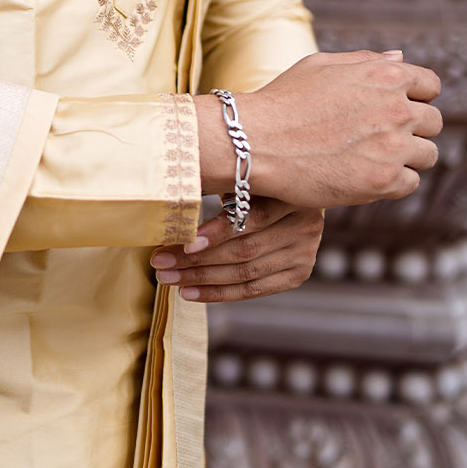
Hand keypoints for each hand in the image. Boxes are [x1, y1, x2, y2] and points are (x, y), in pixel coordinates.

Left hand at [150, 196, 322, 301]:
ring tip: (169, 279)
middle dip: (198, 260)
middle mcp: (305, 225)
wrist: (294, 197)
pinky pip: (253, 289)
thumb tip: (175, 197)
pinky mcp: (298, 273)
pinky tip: (190, 292)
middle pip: (245, 250)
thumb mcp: (245, 174)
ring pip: (245, 273)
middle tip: (161, 263)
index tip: (185, 243)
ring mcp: (305, 253)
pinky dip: (218, 293)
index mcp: (292, 195)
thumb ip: (222, 184)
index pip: (252, 218)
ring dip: (202, 279)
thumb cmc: (257, 180)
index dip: (217, 233)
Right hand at [195, 49, 442, 210]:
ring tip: (372, 160)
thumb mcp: (321, 66)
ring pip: (428, 155)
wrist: (255, 141)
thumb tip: (400, 58)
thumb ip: (366, 61)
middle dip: (413, 129)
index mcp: (386, 76)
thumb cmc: (282, 101)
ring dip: (406, 158)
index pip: (430, 85)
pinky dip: (392, 183)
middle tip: (380, 139)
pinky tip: (364, 176)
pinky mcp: (383, 181)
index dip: (416, 97)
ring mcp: (392, 146)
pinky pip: (410, 183)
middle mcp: (397, 108)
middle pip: (434, 122)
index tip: (398, 110)